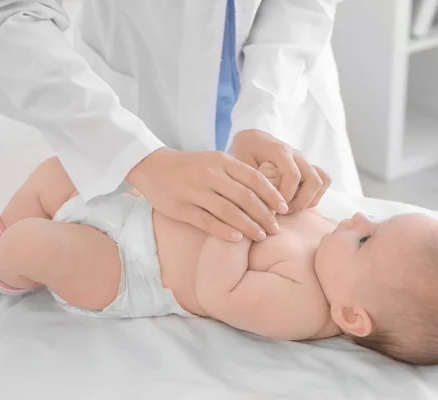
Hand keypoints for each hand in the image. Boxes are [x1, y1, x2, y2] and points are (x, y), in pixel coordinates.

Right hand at [126, 147, 288, 241]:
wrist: (152, 166)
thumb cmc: (191, 167)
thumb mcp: (215, 162)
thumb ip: (237, 174)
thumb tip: (268, 194)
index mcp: (222, 161)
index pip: (254, 179)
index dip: (272, 195)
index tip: (285, 209)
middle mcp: (210, 174)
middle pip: (244, 197)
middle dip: (264, 215)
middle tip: (275, 229)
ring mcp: (195, 191)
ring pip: (227, 210)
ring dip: (248, 225)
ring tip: (261, 236)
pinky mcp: (181, 207)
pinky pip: (206, 221)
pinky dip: (223, 230)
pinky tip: (237, 239)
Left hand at [233, 129, 331, 211]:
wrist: (252, 139)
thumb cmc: (245, 151)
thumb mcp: (241, 162)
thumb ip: (252, 180)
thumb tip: (261, 203)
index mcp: (280, 151)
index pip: (293, 176)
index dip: (287, 195)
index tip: (276, 208)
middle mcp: (296, 155)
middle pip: (315, 180)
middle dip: (301, 201)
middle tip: (284, 210)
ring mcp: (304, 161)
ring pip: (322, 180)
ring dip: (310, 199)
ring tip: (290, 208)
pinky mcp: (307, 167)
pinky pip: (323, 181)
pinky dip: (314, 195)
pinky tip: (296, 202)